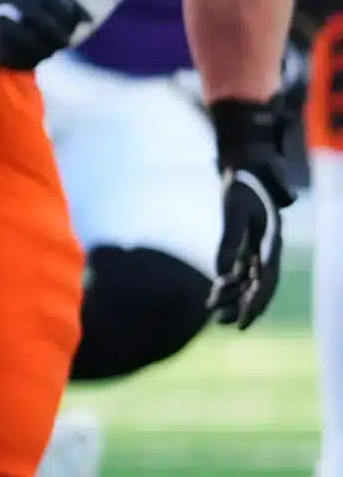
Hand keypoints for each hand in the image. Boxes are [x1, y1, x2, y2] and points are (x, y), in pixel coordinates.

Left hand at [209, 98, 292, 328]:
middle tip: (224, 323)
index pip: (265, 283)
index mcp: (272, 244)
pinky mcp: (247, 241)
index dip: (254, 305)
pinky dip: (229, 280)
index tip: (242, 324)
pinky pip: (241, 267)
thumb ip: (227, 241)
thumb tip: (218, 273)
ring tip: (215, 312)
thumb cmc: (241, 184)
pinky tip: (216, 291)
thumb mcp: (232, 210)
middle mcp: (268, 248)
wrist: (245, 163)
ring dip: (234, 295)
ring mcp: (258, 246)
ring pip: (248, 279)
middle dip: (243, 306)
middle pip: (258, 285)